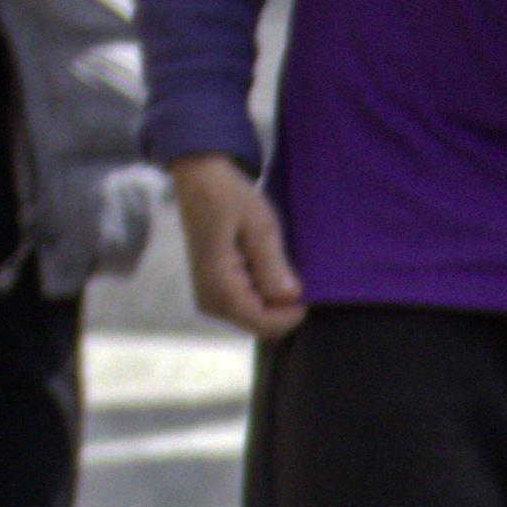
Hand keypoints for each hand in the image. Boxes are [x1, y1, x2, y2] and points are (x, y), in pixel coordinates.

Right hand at [172, 154, 305, 336]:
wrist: (200, 181)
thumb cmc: (231, 198)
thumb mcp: (260, 226)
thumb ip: (273, 265)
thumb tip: (291, 298)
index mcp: (219, 286)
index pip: (264, 323)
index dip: (292, 312)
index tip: (306, 285)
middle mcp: (210, 302)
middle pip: (261, 325)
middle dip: (282, 304)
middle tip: (288, 265)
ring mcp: (209, 300)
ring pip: (255, 317)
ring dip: (272, 296)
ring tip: (270, 258)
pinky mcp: (213, 293)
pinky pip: (246, 306)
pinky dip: (262, 292)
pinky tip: (261, 262)